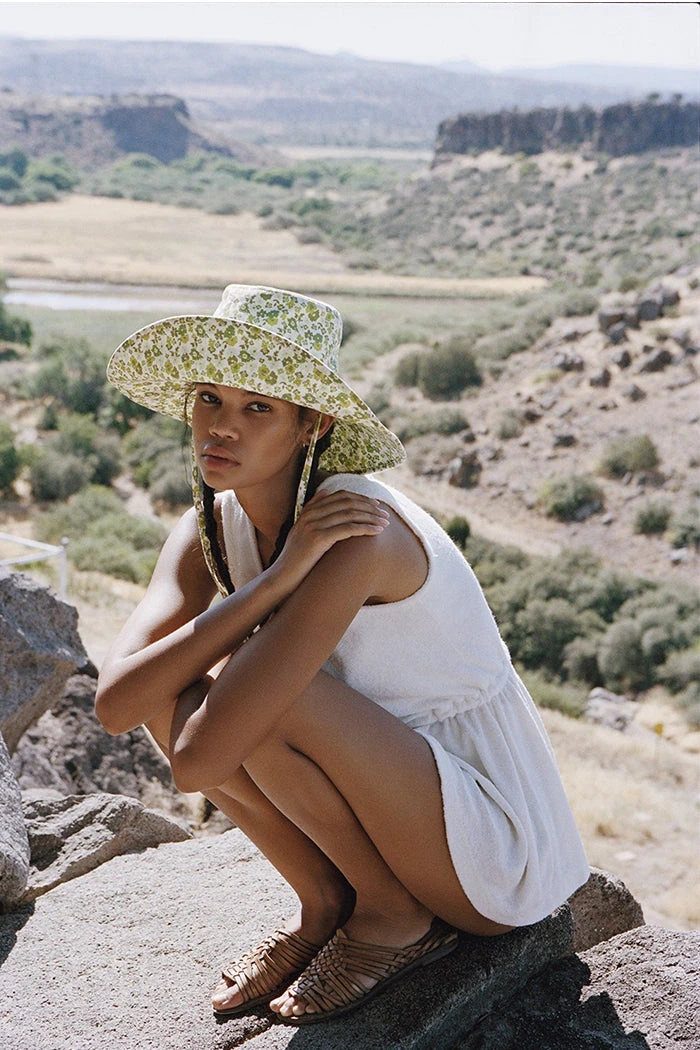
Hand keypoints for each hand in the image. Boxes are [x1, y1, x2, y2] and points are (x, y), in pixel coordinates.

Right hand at [273, 489, 389, 589]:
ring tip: (386, 523)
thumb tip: (325, 492)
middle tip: (385, 514)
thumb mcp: (302, 531)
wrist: (282, 578)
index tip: (376, 505)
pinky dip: (365, 528)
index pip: (340, 496)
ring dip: (371, 517)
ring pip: (350, 514)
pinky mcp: (318, 539)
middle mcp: (310, 515)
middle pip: (347, 502)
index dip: (361, 498)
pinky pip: (348, 529)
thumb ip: (313, 512)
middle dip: (370, 507)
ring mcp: (313, 526)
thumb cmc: (296, 559)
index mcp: (309, 511)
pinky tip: (377, 531)